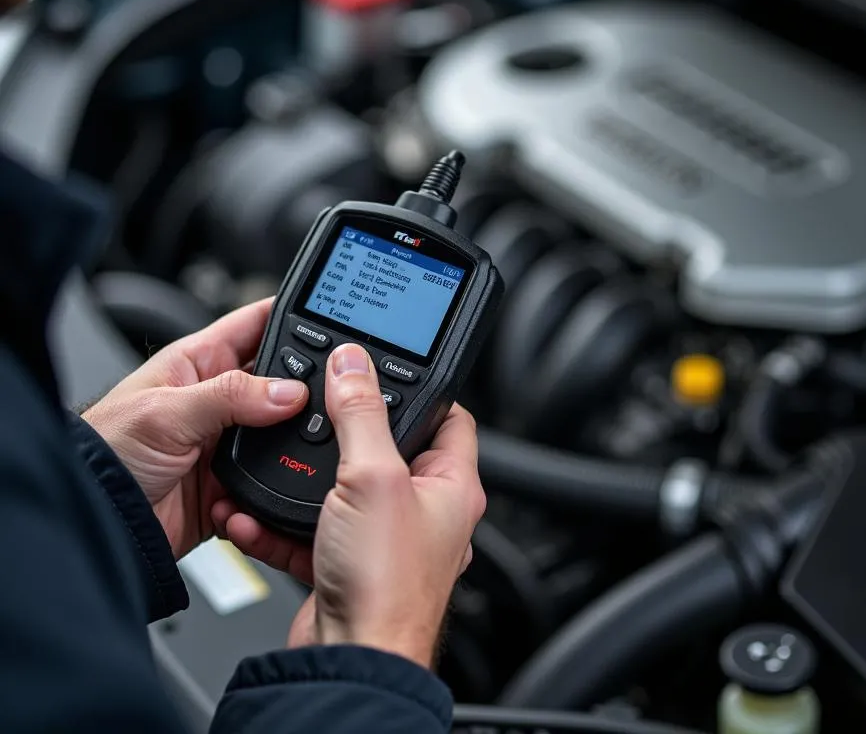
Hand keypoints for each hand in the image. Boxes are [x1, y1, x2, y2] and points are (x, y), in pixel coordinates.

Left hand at [83, 299, 308, 561]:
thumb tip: (289, 390)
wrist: (96, 526)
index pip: (257, 324)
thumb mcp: (166, 412)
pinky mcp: (235, 482)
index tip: (332, 315)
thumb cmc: (105, 454)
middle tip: (334, 386)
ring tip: (315, 434)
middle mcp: (219, 398)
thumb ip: (230, 396)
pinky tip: (288, 474)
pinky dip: (284, 477)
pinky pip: (275, 475)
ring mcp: (228, 440)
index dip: (294, 315)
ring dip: (296, 436)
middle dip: (306, 382)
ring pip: (285, 429)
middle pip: (281, 378)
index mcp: (199, 363)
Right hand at [284, 344, 484, 668]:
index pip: (449, 416)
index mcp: (452, 485)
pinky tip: (252, 516)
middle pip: (387, 450)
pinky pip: (310, 532)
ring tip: (276, 464)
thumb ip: (362, 415)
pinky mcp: (347, 566)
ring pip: (342, 492)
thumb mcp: (373, 477)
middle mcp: (425, 512)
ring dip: (302, 481)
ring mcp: (385, 540)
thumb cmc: (386, 584)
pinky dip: (279, 523)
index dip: (419, 389)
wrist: (351, 663)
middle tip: (317, 412)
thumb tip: (354, 364)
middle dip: (346, 434)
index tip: (385, 371)